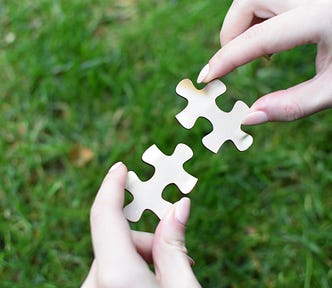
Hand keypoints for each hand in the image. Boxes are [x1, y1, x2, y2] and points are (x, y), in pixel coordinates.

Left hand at [81, 162, 200, 287]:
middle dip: (148, 241)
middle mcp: (94, 285)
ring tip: (170, 276)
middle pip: (117, 241)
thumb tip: (179, 206)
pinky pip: (108, 274)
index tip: (120, 168)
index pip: (105, 216)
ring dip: (140, 258)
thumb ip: (174, 244)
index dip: (112, 186)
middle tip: (183, 257)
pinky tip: (152, 283)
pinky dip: (129, 271)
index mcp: (117, 274)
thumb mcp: (182, 285)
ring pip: (113, 258)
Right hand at [197, 0, 331, 124]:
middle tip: (236, 61)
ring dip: (245, 24)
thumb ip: (292, 105)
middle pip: (249, 0)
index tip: (206, 77)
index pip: (259, 37)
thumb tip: (249, 118)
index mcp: (322, 17)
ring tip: (261, 53)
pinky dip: (260, 17)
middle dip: (232, 31)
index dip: (227, 58)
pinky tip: (276, 39)